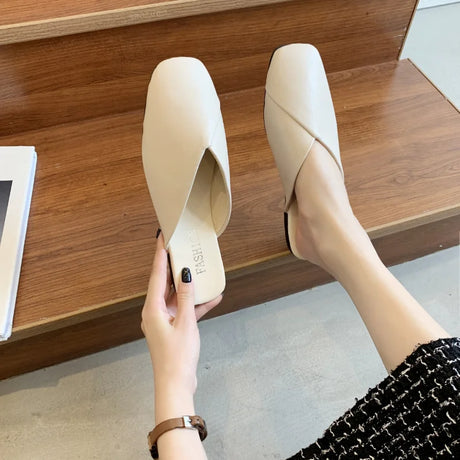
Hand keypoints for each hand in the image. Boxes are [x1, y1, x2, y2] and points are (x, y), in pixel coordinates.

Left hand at [141, 232, 221, 396]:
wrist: (176, 384)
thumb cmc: (177, 356)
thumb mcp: (186, 323)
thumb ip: (187, 297)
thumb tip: (186, 275)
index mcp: (152, 308)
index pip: (156, 275)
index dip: (160, 255)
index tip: (162, 238)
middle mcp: (155, 312)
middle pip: (164, 283)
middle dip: (173, 265)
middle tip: (179, 247)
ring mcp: (164, 320)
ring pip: (175, 296)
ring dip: (187, 285)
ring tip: (196, 268)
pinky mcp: (173, 328)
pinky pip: (184, 310)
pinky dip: (195, 304)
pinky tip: (211, 298)